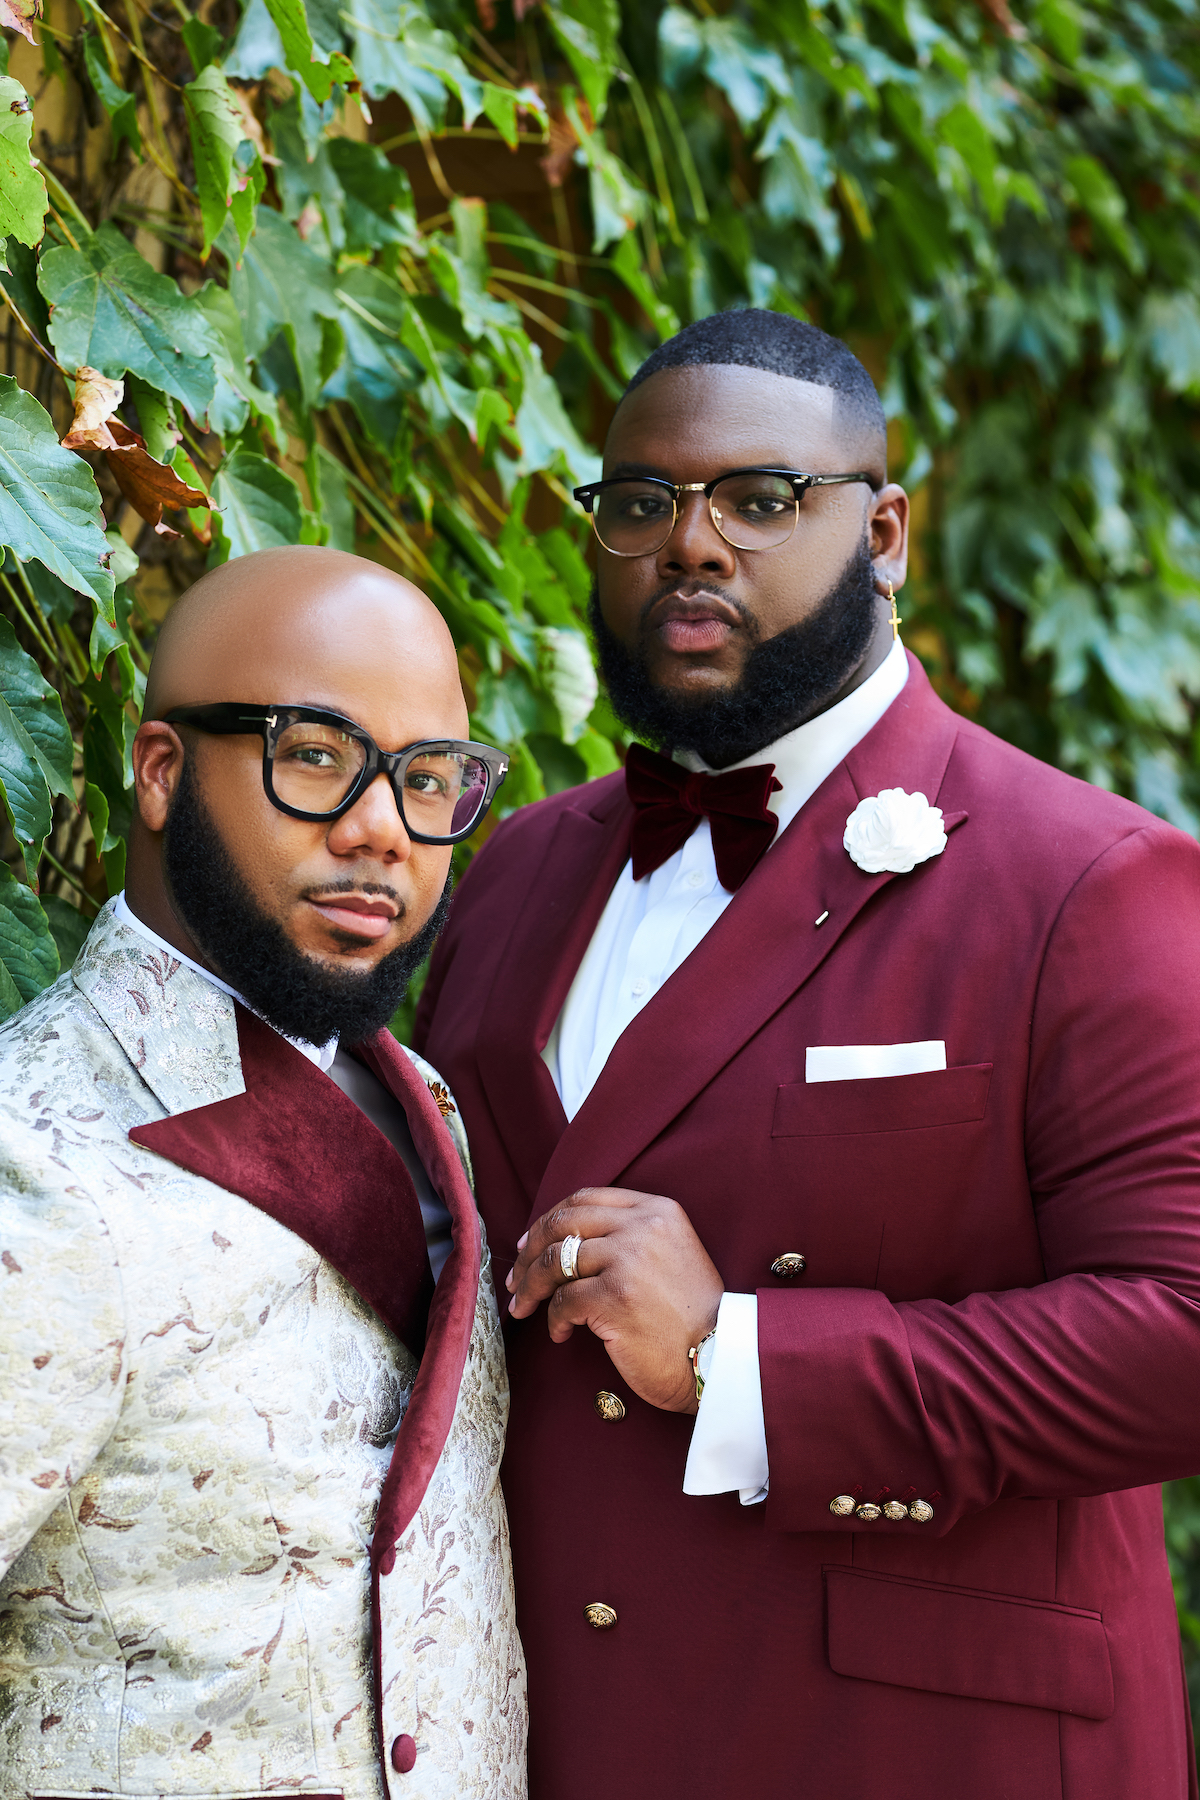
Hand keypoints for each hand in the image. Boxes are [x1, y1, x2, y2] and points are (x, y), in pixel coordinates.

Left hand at [505, 1187, 723, 1413]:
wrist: (719, 1356)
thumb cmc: (690, 1314)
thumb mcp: (668, 1253)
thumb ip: (628, 1236)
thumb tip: (562, 1242)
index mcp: (656, 1209)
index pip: (585, 1199)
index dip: (549, 1219)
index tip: (529, 1243)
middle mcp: (642, 1226)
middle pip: (563, 1223)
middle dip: (529, 1252)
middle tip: (515, 1277)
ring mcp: (628, 1259)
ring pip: (555, 1262)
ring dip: (531, 1287)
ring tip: (524, 1307)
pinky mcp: (615, 1296)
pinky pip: (563, 1302)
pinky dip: (553, 1320)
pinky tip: (560, 1334)